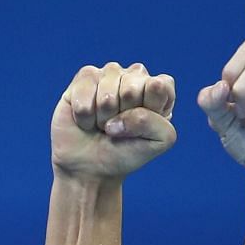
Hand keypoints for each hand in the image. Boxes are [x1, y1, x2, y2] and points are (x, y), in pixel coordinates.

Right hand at [51, 62, 177, 180]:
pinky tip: (87, 120)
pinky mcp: (84, 78)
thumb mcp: (157, 142)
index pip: (160, 86)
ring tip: (103, 125)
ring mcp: (109, 75)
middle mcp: (135, 77)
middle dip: (124, 116)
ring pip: (107, 90)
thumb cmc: (126, 153)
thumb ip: (154, 119)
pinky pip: (85, 89)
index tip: (142, 128)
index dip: (149, 110)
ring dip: (103, 117)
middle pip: (132, 87)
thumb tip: (120, 101)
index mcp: (159, 90)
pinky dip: (85, 114)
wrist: (90, 169)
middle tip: (119, 129)